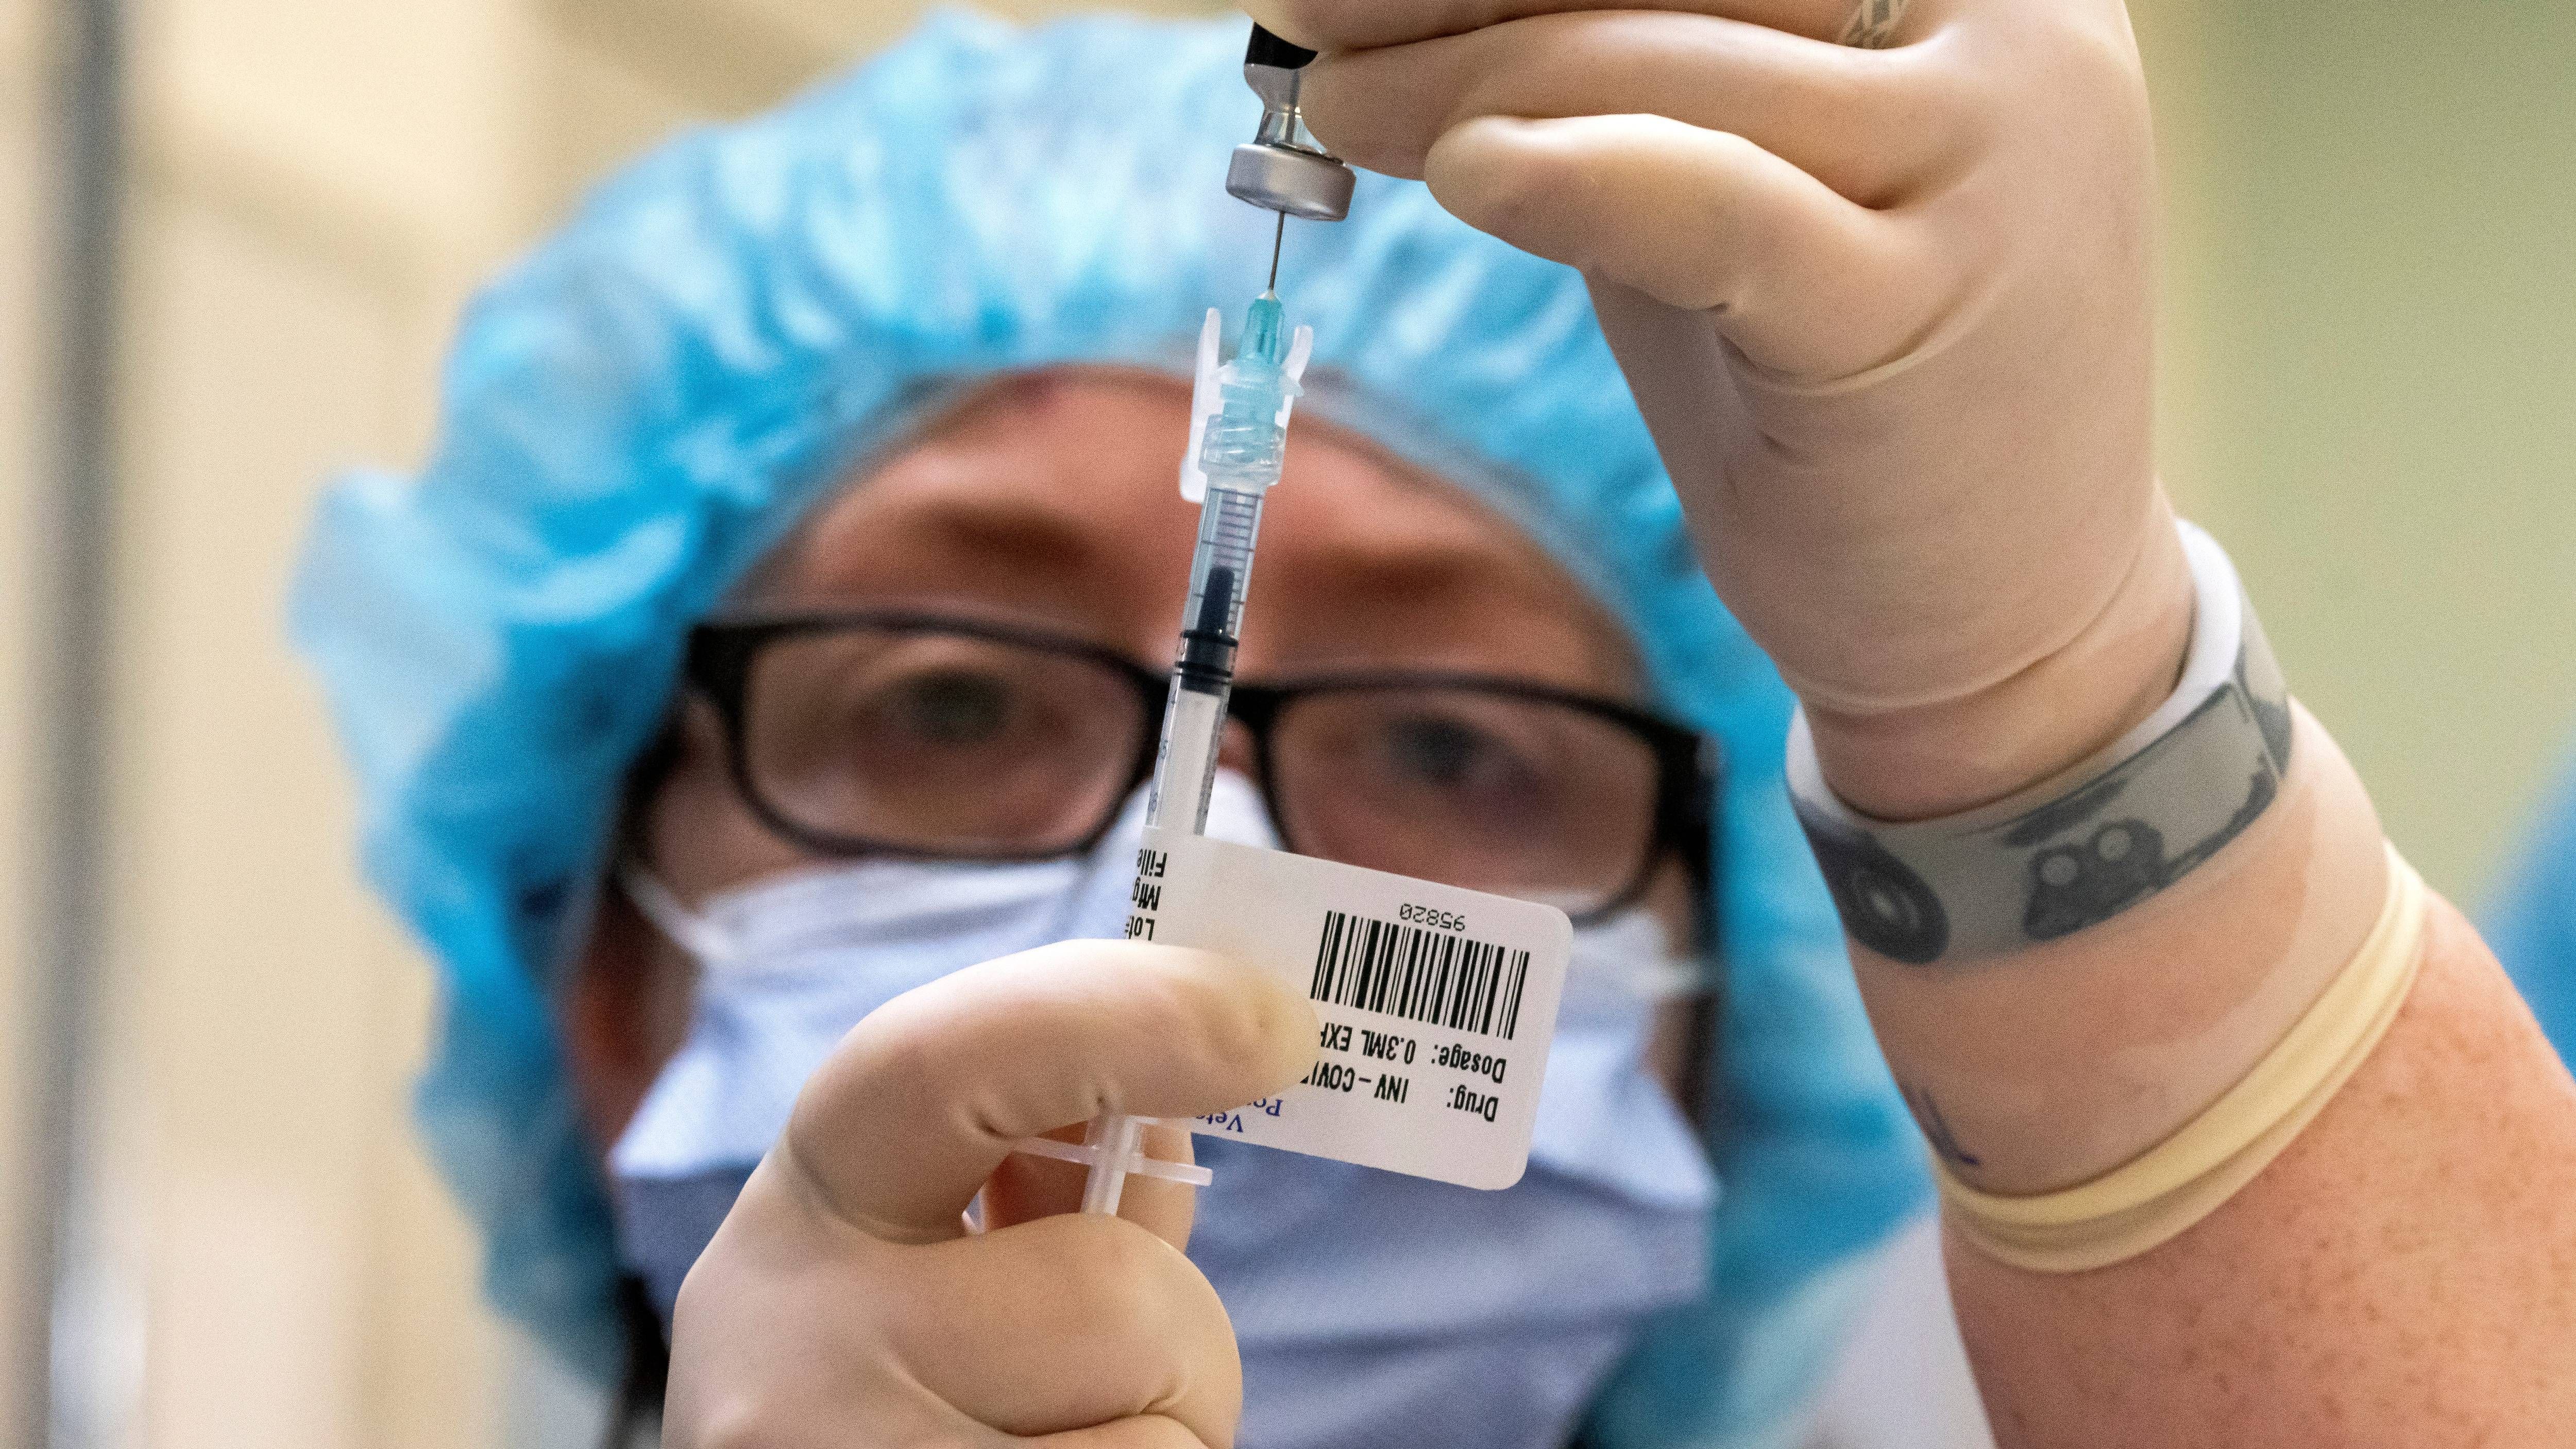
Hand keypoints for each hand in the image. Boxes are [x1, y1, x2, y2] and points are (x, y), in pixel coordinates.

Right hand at [662, 941, 1314, 1447]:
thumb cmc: (895, 1400)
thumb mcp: (931, 1272)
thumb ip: (1048, 1188)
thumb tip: (1171, 1112)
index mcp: (804, 1217)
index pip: (940, 1061)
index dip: (1120, 1016)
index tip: (1271, 1020)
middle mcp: (796, 1349)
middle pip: (1114, 1285)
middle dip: (1172, 1321)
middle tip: (1136, 1367)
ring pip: (1162, 1422)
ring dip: (1162, 1434)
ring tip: (1049, 1445)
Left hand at [1254, 0, 2192, 815]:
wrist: (2009, 617)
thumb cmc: (1847, 382)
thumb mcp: (1745, 176)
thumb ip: (1632, 72)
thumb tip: (1413, 9)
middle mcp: (2018, 28)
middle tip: (1311, 15)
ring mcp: (1993, 157)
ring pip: (1659, 62)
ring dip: (1460, 80)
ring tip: (1335, 109)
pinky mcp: (1925, 302)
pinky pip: (1710, 202)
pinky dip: (1571, 173)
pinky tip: (1464, 173)